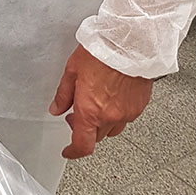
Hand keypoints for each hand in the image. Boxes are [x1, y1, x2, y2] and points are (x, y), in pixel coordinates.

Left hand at [49, 44, 152, 158]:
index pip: (82, 145)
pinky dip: (117, 112)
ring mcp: (127, 113)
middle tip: (77, 114)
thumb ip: (64, 94)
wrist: (130, 42)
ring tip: (96, 102)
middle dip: (86, 130)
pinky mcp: (139, 106)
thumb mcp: (72, 69)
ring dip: (102, 122)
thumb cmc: (102, 50)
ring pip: (112, 128)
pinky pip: (126, 117)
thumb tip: (57, 108)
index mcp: (90, 110)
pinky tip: (112, 95)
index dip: (73, 152)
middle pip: (97, 137)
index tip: (68, 151)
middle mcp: (110, 116)